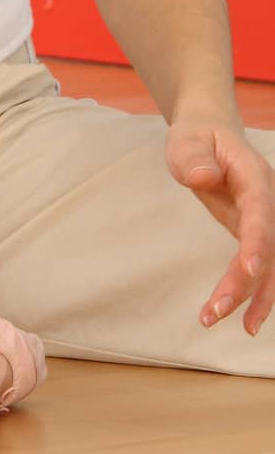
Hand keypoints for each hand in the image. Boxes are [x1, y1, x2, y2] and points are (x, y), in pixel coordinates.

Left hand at [165, 117, 274, 334]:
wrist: (210, 133)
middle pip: (267, 248)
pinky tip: (242, 318)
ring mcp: (265, 221)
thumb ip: (194, 158)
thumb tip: (203, 178)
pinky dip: (251, 291)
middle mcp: (268, 204)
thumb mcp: (187, 139)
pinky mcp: (255, 233)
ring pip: (268, 266)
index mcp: (255, 178)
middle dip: (246, 283)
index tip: (249, 267)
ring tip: (215, 320)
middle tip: (216, 311)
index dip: (258, 241)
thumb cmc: (197, 137)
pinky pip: (259, 267)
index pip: (261, 213)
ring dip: (250, 296)